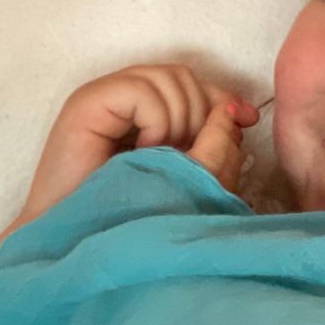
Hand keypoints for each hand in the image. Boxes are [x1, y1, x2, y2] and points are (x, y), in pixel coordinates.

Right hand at [20, 64, 259, 220]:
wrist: (77, 247)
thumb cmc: (130, 222)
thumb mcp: (185, 177)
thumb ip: (214, 143)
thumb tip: (238, 111)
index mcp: (142, 113)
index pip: (193, 85)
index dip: (221, 100)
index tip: (247, 122)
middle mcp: (120, 98)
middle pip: (185, 76)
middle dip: (201, 115)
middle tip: (184, 158)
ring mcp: (101, 97)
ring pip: (170, 78)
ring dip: (180, 122)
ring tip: (159, 160)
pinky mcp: (87, 104)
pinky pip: (144, 92)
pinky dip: (157, 124)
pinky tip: (143, 156)